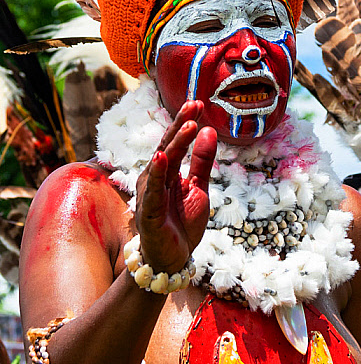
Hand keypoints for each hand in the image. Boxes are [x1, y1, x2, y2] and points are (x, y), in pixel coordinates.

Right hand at [135, 101, 216, 273]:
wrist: (172, 260)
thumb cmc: (182, 223)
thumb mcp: (199, 188)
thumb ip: (202, 161)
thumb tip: (209, 130)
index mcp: (166, 172)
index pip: (175, 141)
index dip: (185, 122)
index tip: (199, 103)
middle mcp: (155, 179)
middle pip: (167, 146)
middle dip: (180, 125)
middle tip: (194, 104)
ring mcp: (150, 194)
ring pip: (162, 164)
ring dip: (175, 143)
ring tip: (189, 125)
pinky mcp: (150, 213)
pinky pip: (153, 191)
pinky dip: (156, 173)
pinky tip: (160, 157)